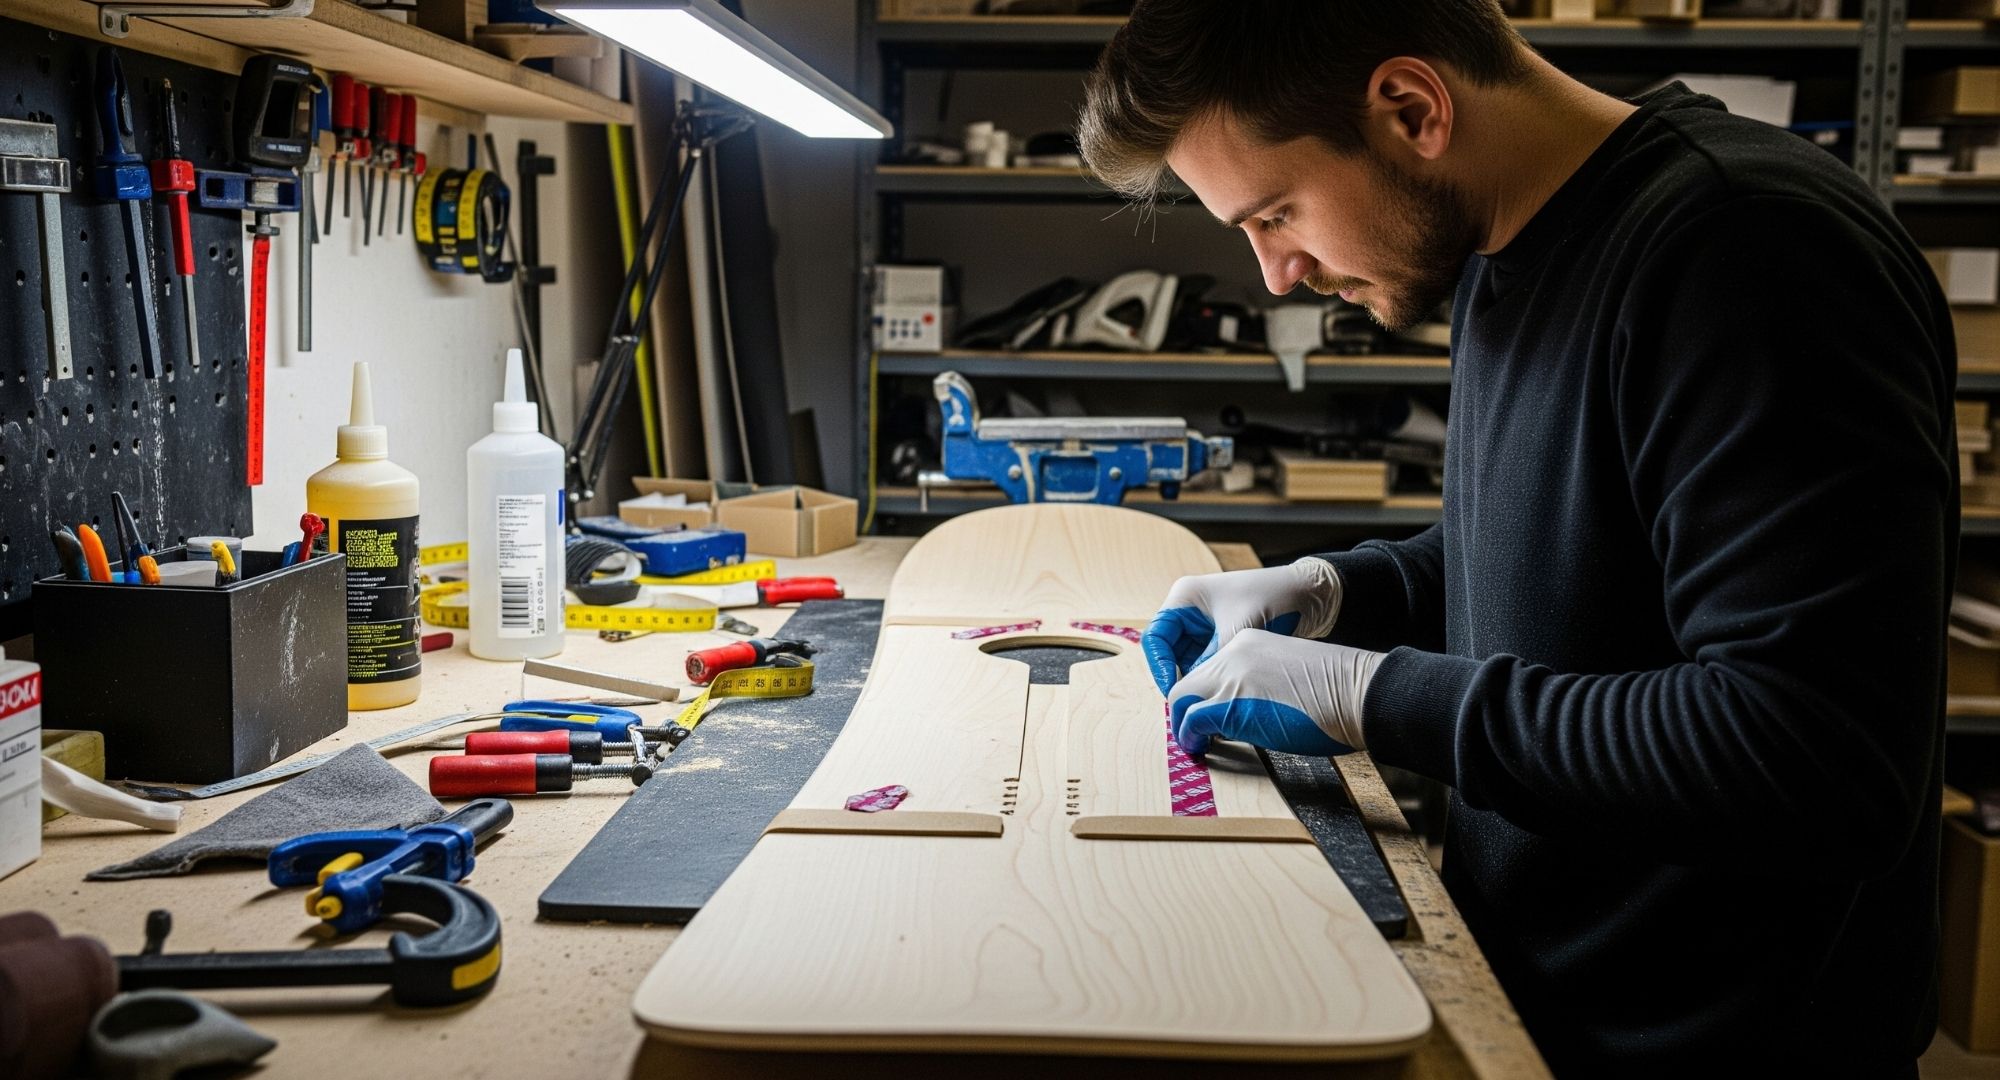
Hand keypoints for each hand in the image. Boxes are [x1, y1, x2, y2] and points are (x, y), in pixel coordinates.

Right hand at [1141, 558, 1342, 693]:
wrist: (1312, 596)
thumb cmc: (1274, 599)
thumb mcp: (1237, 632)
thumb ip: (1209, 663)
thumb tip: (1192, 695)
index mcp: (1186, 597)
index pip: (1156, 638)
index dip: (1160, 667)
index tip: (1174, 692)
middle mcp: (1190, 610)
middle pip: (1168, 652)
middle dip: (1177, 678)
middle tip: (1187, 705)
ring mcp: (1205, 625)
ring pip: (1186, 661)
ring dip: (1193, 681)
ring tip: (1203, 704)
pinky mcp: (1221, 638)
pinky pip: (1205, 663)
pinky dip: (1209, 678)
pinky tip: (1217, 695)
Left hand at [1166, 629, 1381, 756]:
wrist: (1357, 692)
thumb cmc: (1338, 692)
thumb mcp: (1290, 675)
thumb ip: (1261, 684)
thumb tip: (1246, 714)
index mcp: (1249, 643)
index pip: (1209, 667)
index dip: (1202, 695)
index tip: (1204, 716)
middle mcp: (1233, 654)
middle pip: (1188, 681)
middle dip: (1184, 709)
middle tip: (1192, 733)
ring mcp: (1230, 677)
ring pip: (1182, 698)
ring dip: (1182, 725)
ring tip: (1192, 743)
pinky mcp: (1229, 704)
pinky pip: (1191, 720)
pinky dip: (1188, 736)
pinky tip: (1197, 747)